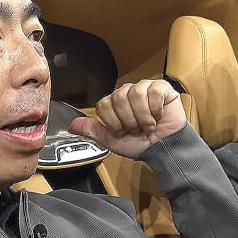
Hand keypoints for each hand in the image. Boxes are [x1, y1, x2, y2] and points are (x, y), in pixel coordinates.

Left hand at [68, 80, 184, 158]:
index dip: (113, 122)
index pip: (104, 104)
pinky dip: (156, 109)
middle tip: (136, 128)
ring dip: (143, 116)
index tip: (122, 131)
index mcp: (115, 103)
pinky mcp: (162, 88)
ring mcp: (145, 88)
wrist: (163, 148)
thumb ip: (92, 131)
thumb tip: (73, 125)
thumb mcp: (112, 141)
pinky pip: (153, 92)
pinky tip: (158, 115)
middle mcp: (128, 93)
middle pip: (118, 98)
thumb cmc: (140, 144)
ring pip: (136, 94)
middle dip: (129, 120)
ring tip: (148, 124)